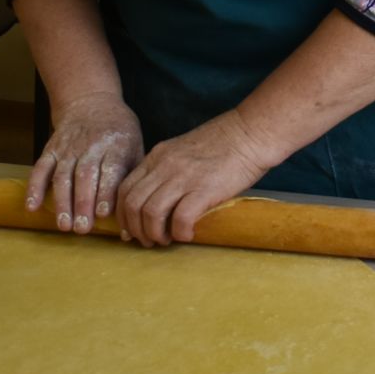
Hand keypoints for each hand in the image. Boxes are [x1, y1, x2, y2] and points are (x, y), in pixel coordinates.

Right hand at [25, 92, 143, 234]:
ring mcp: (68, 147)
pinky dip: (34, 187)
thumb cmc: (119, 132)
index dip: (105, 192)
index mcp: (116, 145)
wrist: (91, 103)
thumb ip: (133, 174)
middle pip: (85, 176)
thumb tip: (136, 208)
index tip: (103, 214)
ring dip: (62, 201)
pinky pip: (40, 168)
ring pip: (62, 175)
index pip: (110, 170)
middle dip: (82, 203)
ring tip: (64, 225)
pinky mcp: (51, 149)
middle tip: (82, 228)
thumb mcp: (135, 145)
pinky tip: (32, 207)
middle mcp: (90, 146)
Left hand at [113, 113, 276, 246]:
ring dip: (155, 234)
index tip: (131, 229)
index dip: (123, 215)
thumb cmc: (224, 143)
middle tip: (148, 241)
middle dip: (136, 230)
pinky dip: (180, 233)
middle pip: (133, 204)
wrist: (251, 132)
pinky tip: (188, 234)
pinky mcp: (204, 189)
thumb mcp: (184, 150)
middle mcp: (164, 166)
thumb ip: (168, 169)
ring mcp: (184, 177)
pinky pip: (180, 219)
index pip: (125, 189)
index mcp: (157, 156)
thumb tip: (161, 197)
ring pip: (151, 214)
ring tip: (167, 240)